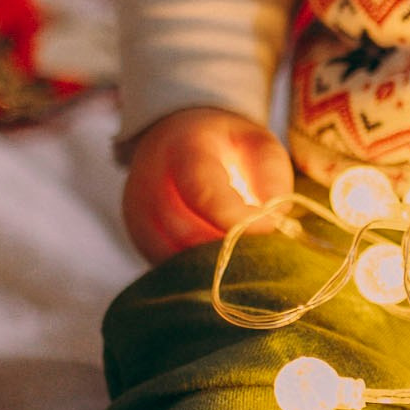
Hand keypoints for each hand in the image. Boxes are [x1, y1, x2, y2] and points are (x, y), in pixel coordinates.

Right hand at [121, 107, 293, 263]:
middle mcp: (150, 180)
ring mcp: (137, 211)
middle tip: (262, 248)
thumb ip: (270, 176)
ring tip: (244, 253)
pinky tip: (221, 258)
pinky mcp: (138, 236)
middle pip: (186, 230)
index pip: (203, 192)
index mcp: (183, 148)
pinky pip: (165, 263)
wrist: (180, 140)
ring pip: (173, 254)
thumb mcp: (257, 143)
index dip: (236, 218)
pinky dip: (195, 268)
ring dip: (212, 262)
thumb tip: (272, 220)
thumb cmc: (228, 146)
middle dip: (228, 245)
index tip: (268, 227)